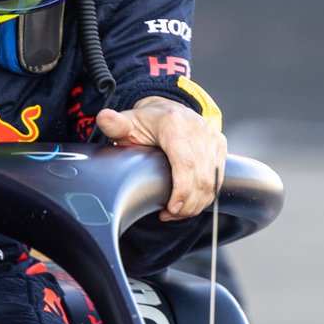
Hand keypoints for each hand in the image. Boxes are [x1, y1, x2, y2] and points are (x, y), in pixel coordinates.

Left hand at [95, 97, 226, 220]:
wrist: (167, 109)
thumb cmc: (145, 121)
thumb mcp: (127, 122)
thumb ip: (114, 124)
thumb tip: (104, 118)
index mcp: (174, 125)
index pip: (185, 163)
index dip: (182, 190)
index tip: (172, 208)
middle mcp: (198, 129)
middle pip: (201, 177)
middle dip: (187, 203)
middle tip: (169, 215)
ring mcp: (211, 137)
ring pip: (212, 181)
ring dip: (196, 203)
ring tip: (177, 213)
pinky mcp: (220, 145)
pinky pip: (218, 178)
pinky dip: (205, 195)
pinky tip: (190, 204)